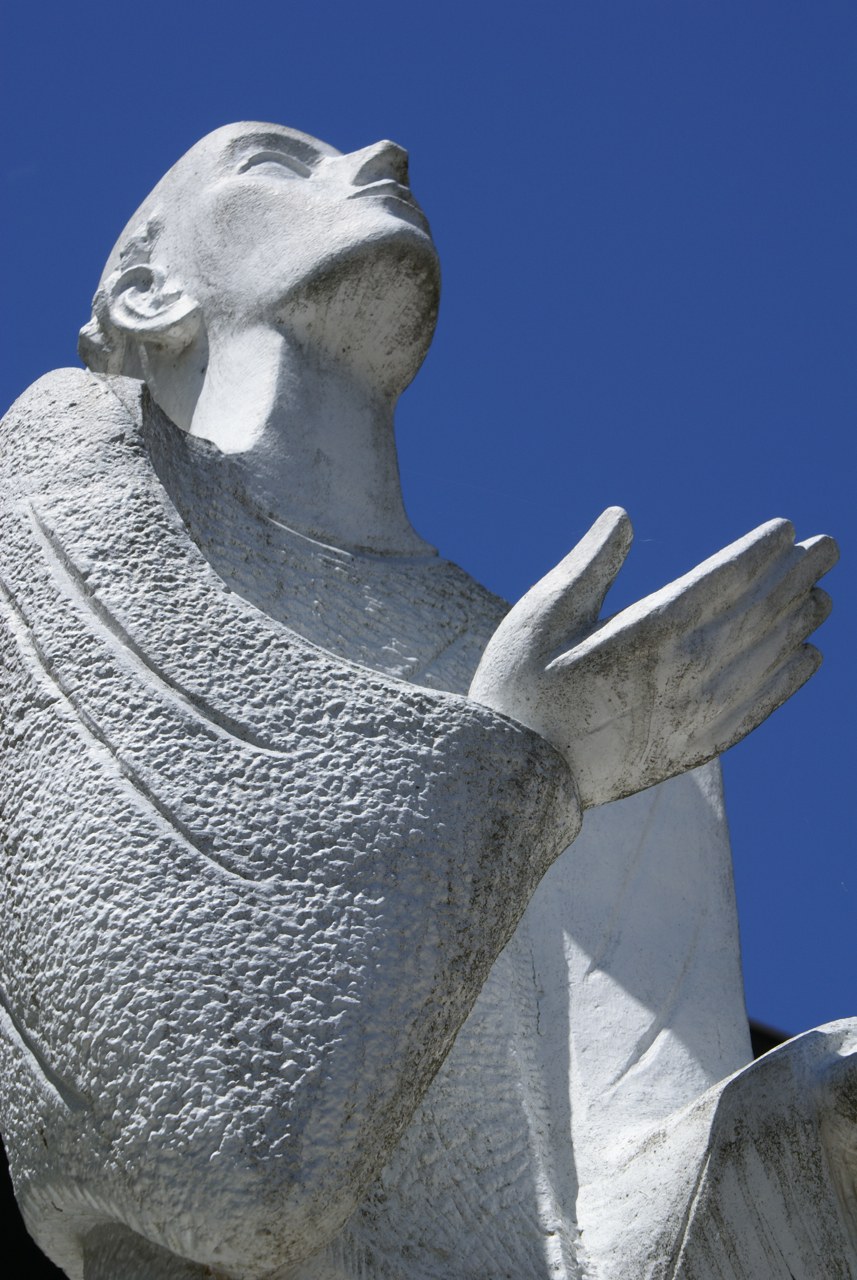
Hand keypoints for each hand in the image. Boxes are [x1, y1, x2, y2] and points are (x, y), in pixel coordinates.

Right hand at [469, 508, 836, 808]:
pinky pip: (756, 709)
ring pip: (765, 659)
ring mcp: (694, 714)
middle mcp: (684, 673)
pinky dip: (787, 681)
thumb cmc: (519, 686)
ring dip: (798, 622)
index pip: (723, 582)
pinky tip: (808, 659)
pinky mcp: (691, 747)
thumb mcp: (542, 614)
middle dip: (796, 577)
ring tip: (823, 597)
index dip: (759, 554)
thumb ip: (589, 565)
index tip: (788, 529)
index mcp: (648, 633)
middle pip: (756, 615)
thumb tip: (622, 516)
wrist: (515, 774)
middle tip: (828, 548)